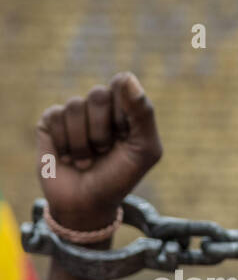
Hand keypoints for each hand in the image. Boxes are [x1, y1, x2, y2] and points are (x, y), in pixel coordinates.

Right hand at [36, 72, 161, 230]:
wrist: (87, 203)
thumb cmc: (120, 178)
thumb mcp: (144, 150)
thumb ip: (143, 113)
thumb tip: (126, 76)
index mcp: (125, 110)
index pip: (122, 85)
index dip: (123, 113)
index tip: (124, 136)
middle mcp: (99, 108)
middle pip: (98, 94)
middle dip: (103, 129)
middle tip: (105, 151)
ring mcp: (74, 113)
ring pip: (76, 106)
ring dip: (84, 141)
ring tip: (88, 159)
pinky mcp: (51, 121)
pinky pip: (56, 116)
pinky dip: (65, 142)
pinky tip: (68, 157)